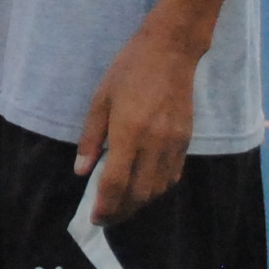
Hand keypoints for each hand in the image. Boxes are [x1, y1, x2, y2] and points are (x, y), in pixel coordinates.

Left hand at [75, 20, 202, 226]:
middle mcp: (154, 143)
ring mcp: (174, 144)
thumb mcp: (100, 99)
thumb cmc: (129, 69)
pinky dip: (156, 188)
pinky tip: (143, 186)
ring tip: (121, 204)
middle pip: (139, 194)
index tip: (94, 217)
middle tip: (105, 217)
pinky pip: (172, 176)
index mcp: (129, 132)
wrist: (171, 51)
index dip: (104, 206)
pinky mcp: (186, 142)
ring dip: (139, 203)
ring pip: (158, 189)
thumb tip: (81, 171)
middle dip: (121, 212)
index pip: (116, 183)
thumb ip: (91, 138)